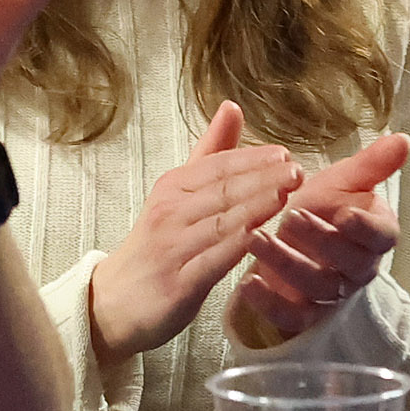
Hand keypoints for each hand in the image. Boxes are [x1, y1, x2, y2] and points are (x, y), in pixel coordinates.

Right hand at [91, 102, 303, 361]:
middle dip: (261, 179)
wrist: (112, 303)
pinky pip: (211, 262)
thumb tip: (232, 107)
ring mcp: (172, 249)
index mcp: (173, 188)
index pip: (218, 166)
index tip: (285, 155)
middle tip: (297, 171)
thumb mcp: (178, 194)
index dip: (252, 159)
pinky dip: (234, 248)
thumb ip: (211, 153)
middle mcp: (171, 213)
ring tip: (286, 195)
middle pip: (222, 191)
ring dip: (254, 207)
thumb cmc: (156, 246)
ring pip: (219, 223)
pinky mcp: (177, 284)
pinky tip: (259, 238)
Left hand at [225, 132, 409, 347]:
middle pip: (349, 263)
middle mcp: (357, 269)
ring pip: (317, 287)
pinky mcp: (302, 314)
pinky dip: (270, 303)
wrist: (292, 241)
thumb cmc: (323, 208)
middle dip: (321, 241)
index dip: (366, 228)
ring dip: (287, 264)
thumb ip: (372, 164)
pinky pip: (291, 317)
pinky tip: (248, 282)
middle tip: (291, 217)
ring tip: (256, 238)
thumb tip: (404, 138)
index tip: (345, 213)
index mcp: (374, 236)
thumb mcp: (344, 182)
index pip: (383, 237)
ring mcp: (330, 295)